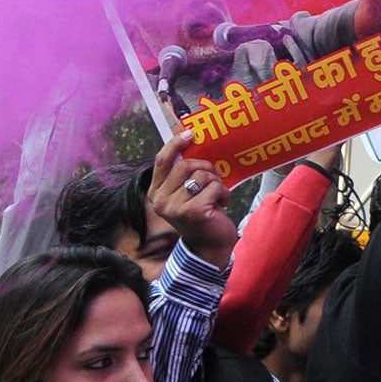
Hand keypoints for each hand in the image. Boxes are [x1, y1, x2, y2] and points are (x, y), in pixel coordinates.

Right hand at [147, 130, 236, 267]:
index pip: (162, 161)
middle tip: (214, 181)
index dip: (176, 144)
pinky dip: (224, 194)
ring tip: (217, 197)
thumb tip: (191, 141)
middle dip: (206, 168)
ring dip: (216, 183)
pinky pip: (215, 187)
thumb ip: (183, 175)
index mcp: (156, 193)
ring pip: (202, 175)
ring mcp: (175, 207)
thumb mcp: (186, 194)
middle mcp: (161, 201)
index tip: (191, 134)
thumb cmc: (201, 215)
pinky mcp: (194, 212)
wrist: (209, 247)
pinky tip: (221, 206)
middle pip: (186, 165)